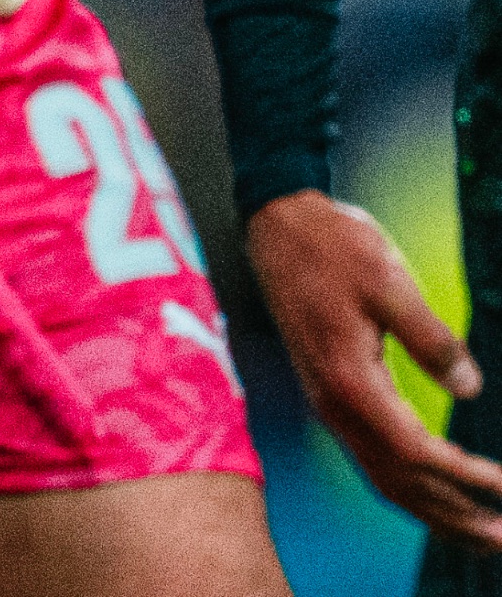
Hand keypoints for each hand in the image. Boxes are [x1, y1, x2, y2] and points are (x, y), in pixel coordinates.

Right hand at [250, 189, 501, 546]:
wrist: (277, 224)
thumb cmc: (330, 245)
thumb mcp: (387, 279)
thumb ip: (430, 338)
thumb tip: (468, 387)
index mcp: (349, 378)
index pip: (415, 451)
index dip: (465, 477)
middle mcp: (334, 401)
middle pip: (399, 480)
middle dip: (454, 514)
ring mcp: (329, 400)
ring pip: (383, 476)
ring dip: (433, 510)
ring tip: (477, 530)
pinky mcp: (329, 392)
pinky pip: (372, 459)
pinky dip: (407, 487)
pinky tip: (430, 492)